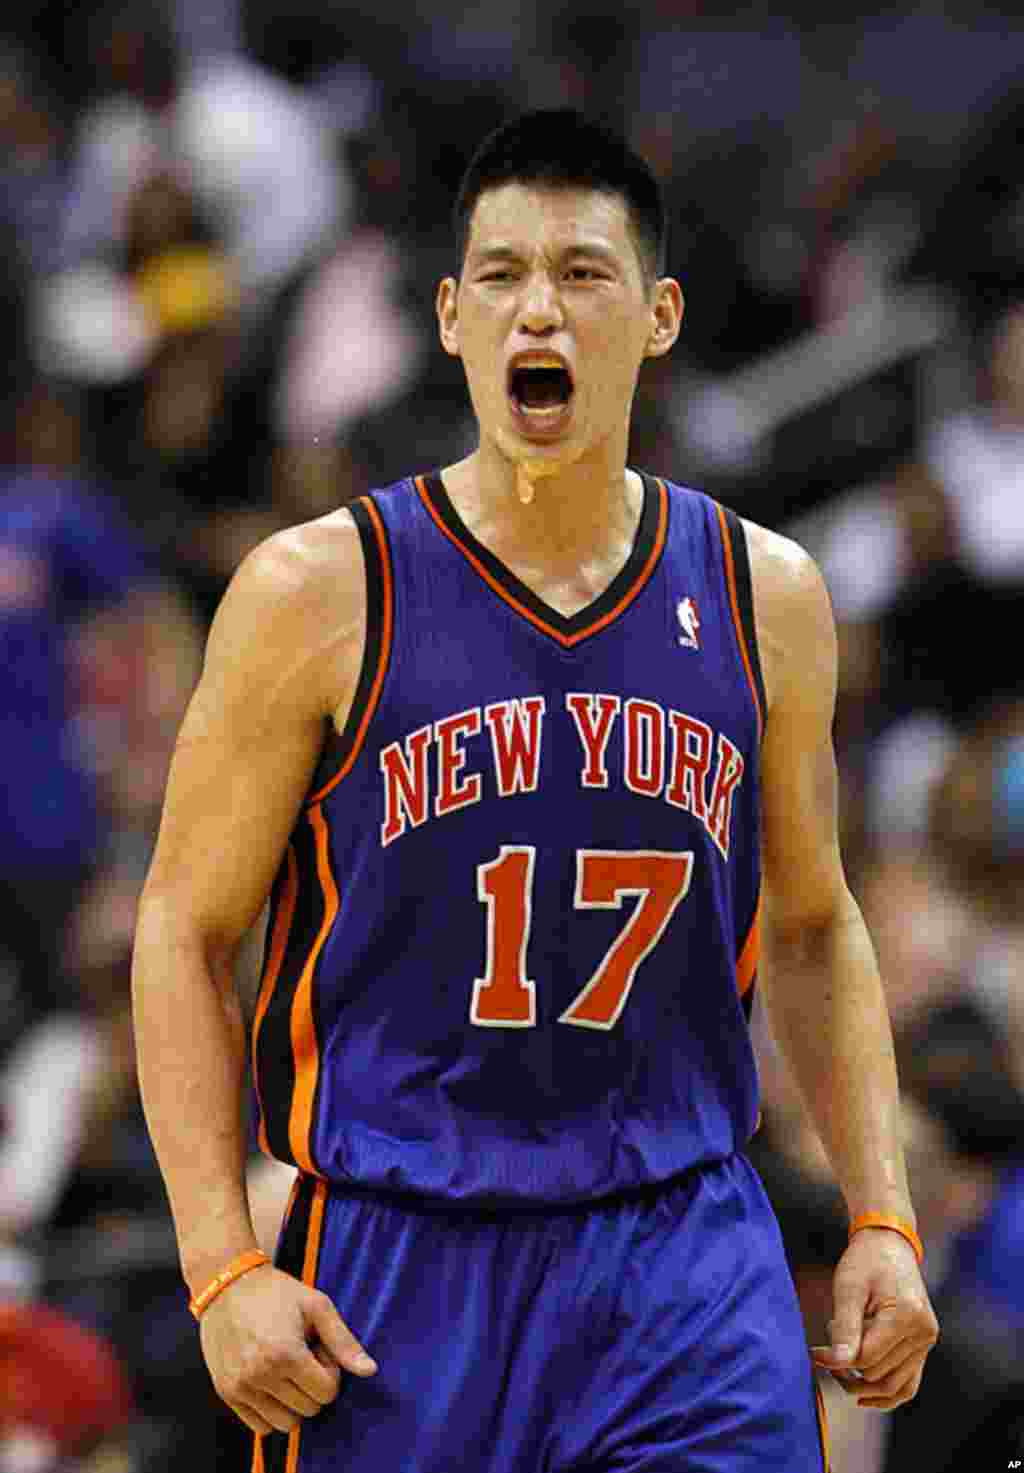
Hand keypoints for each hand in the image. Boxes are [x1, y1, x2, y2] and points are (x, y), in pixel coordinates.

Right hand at [199, 1263, 377, 1435]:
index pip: (326, 1392)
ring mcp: (240, 1388)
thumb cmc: (277, 1292)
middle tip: (303, 1355)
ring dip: (294, 1404)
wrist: (228, 1285)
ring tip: (287, 1369)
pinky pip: (260, 1427)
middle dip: (313, 1386)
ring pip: (285, 1425)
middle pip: (308, 1410)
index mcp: (285, 1354)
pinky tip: (271, 1382)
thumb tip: (370, 1371)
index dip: (329, 1370)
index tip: (318, 1348)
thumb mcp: (316, 1306)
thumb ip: (344, 1342)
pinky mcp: (226, 1393)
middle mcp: (260, 1376)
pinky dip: (272, 1412)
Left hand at [811, 1228, 937, 1409]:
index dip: (837, 1360)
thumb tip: (838, 1362)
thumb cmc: (865, 1261)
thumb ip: (846, 1326)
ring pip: (895, 1385)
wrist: (889, 1243)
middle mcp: (922, 1332)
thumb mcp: (849, 1286)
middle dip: (848, 1369)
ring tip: (839, 1372)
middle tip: (825, 1351)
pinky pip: (909, 1381)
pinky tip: (864, 1396)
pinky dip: (888, 1393)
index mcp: (905, 1315)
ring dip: (864, 1386)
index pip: (867, 1357)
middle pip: (879, 1373)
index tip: (815, 1352)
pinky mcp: (924, 1344)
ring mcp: (926, 1340)